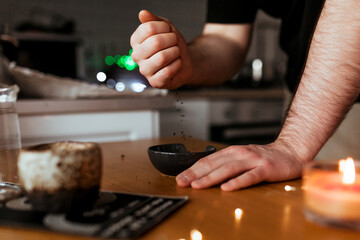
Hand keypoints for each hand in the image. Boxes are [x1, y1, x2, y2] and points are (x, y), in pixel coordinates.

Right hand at [130, 10, 192, 88]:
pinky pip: (168, 71)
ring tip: (176, 53)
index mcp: (136, 41)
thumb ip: (154, 20)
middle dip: (172, 40)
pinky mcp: (154, 82)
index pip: (148, 28)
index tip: (169, 31)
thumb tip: (142, 13)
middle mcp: (136, 56)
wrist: (185, 61)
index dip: (165, 27)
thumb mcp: (166, 28)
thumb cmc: (173, 44)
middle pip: (155, 42)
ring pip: (162, 57)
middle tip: (175, 43)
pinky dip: (177, 65)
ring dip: (176, 52)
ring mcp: (144, 70)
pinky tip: (177, 64)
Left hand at [175, 143, 303, 190]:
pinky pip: (249, 177)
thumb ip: (225, 164)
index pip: (208, 161)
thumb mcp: (241, 158)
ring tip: (198, 185)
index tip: (179, 178)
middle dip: (195, 174)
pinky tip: (227, 188)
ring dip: (211, 177)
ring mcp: (252, 161)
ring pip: (228, 169)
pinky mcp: (265, 169)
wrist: (290, 152)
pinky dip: (237, 182)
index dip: (192, 169)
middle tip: (182, 182)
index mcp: (232, 152)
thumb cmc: (263, 158)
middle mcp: (240, 154)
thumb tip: (204, 174)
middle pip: (214, 164)